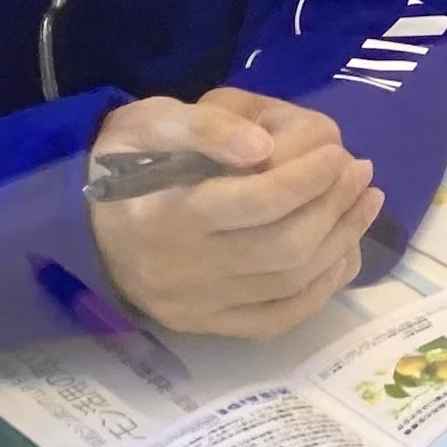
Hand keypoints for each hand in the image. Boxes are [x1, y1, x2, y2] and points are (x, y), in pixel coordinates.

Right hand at [85, 90, 380, 338]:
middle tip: (361, 172)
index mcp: (164, 213)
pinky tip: (345, 251)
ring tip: (366, 200)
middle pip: (282, 246)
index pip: (257, 201)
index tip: (338, 151)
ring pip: (288, 283)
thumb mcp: (153, 119)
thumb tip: (264, 147)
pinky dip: (322, 287)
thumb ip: (207, 127)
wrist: (81, 220)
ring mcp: (192, 305)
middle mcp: (178, 269)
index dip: (309, 176)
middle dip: (334, 206)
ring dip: (341, 240)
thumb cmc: (126, 158)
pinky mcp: (203, 326)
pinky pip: (277, 318)